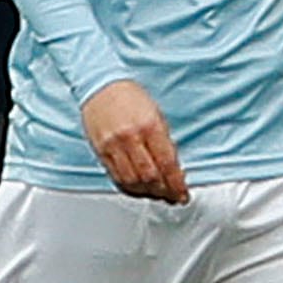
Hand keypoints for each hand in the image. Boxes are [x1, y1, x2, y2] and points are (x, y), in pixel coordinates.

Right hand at [81, 78, 187, 201]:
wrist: (100, 86)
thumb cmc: (129, 97)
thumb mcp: (156, 114)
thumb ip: (164, 141)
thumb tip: (172, 168)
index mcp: (150, 126)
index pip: (167, 164)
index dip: (177, 184)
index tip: (183, 193)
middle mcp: (130, 137)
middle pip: (150, 177)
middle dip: (164, 192)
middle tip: (172, 196)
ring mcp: (113, 146)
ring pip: (132, 181)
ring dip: (147, 192)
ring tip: (157, 194)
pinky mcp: (101, 151)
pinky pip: (116, 177)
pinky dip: (129, 187)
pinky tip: (138, 188)